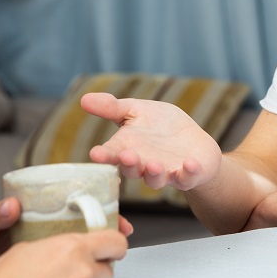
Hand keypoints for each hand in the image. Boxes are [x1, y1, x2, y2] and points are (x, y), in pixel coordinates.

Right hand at [0, 197, 134, 277]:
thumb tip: (66, 246)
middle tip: (77, 276)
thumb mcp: (27, 246)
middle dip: (97, 272)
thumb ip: (57, 245)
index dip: (115, 246)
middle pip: (110, 270)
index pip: (116, 242)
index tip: (112, 250)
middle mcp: (85, 270)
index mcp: (73, 247)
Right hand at [82, 92, 222, 189]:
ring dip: (154, 173)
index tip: (95, 154)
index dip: (104, 155)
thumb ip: (112, 107)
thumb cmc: (160, 127)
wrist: (193, 143)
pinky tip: (189, 164)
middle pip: (133, 169)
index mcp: (128, 149)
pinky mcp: (187, 175)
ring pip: (156, 179)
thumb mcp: (136, 111)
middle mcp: (144, 164)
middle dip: (129, 164)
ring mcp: (165, 172)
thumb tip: (83, 99)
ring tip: (154, 165)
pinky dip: (189, 173)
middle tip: (126, 156)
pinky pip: (187, 178)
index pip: (112, 154)